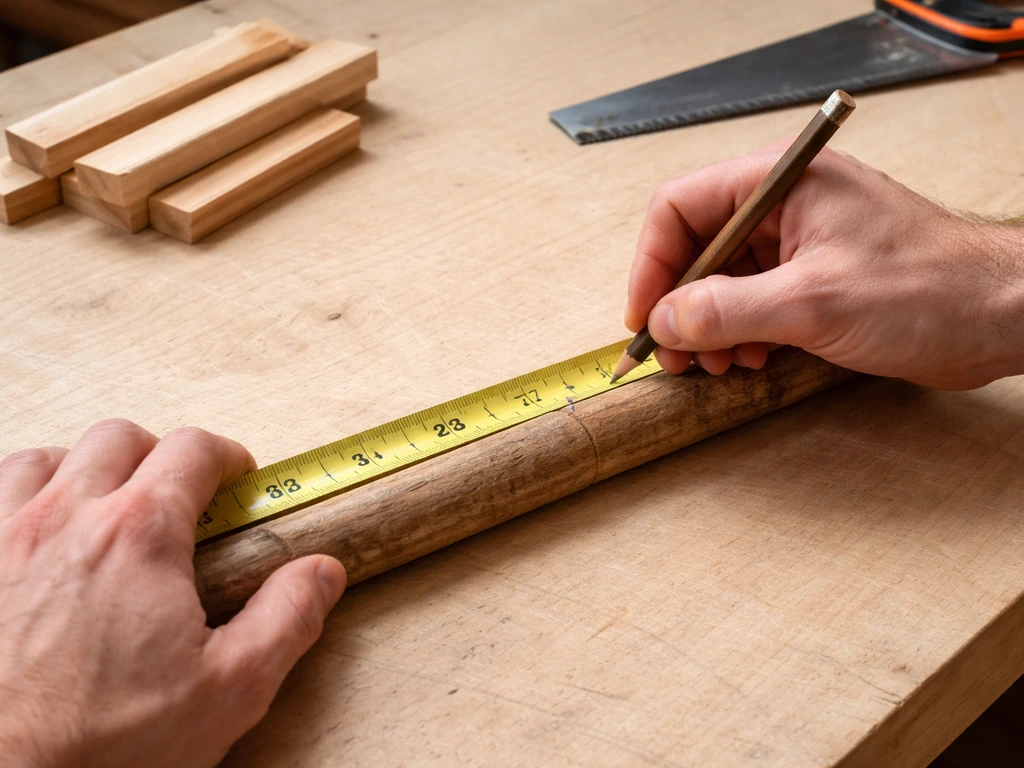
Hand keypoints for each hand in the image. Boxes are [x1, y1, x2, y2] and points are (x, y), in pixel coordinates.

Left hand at [0, 420, 346, 767]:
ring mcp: (1, 539)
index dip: (226, 457)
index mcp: (139, 535)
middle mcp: (64, 519)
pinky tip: (35, 537)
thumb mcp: (228, 691)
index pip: (193, 450)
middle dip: (158, 456)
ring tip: (101, 510)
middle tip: (177, 496)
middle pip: (119, 439)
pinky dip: (18, 501)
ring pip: (44, 460)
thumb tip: (321, 572)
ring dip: (81, 471)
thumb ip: (286, 618)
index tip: (235, 479)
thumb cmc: (97, 748)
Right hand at [626, 142, 1023, 389]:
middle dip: (680, 304)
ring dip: (708, 325)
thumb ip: (726, 309)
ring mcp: (799, 241)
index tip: (644, 316)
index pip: (681, 207)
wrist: (1000, 317)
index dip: (652, 263)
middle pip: (696, 247)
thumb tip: (664, 320)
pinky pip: (752, 300)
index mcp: (780, 182)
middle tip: (676, 354)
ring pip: (721, 279)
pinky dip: (740, 332)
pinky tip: (750, 359)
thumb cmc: (929, 289)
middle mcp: (783, 205)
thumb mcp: (812, 302)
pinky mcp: (814, 276)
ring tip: (716, 364)